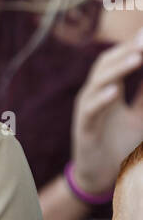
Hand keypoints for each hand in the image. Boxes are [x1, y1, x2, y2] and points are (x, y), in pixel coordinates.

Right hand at [71, 32, 142, 195]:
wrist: (100, 175)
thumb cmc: (119, 144)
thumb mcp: (140, 117)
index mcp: (108, 88)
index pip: (119, 59)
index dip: (133, 44)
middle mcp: (94, 94)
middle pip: (106, 63)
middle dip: (126, 49)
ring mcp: (86, 109)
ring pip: (98, 82)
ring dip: (118, 69)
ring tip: (137, 57)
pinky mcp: (83, 128)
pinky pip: (90, 110)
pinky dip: (102, 99)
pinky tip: (114, 91)